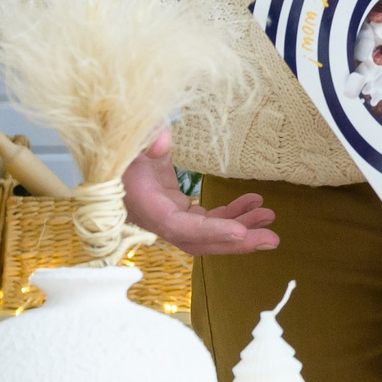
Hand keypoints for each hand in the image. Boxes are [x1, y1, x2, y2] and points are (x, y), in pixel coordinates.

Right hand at [118, 129, 278, 254]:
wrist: (108, 150)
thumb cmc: (118, 143)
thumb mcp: (128, 138)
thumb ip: (145, 139)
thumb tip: (163, 139)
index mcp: (143, 202)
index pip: (177, 226)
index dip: (209, 232)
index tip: (240, 232)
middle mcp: (155, 217)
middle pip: (197, 240)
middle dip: (235, 243)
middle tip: (272, 239)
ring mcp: (166, 215)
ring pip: (206, 232)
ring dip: (240, 227)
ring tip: (270, 217)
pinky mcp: (175, 208)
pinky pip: (206, 218)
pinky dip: (231, 214)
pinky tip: (254, 203)